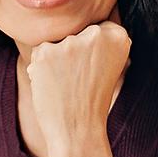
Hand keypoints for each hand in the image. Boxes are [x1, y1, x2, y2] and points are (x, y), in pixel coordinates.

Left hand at [25, 16, 131, 146]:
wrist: (78, 131)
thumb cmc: (93, 101)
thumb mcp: (112, 67)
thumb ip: (104, 44)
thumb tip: (90, 26)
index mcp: (118, 36)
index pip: (95, 30)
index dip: (90, 53)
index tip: (93, 71)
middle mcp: (96, 34)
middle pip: (74, 35)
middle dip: (71, 54)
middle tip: (79, 80)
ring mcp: (70, 43)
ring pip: (56, 44)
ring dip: (55, 61)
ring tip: (66, 85)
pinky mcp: (46, 52)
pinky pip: (39, 53)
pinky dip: (40, 68)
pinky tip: (52, 85)